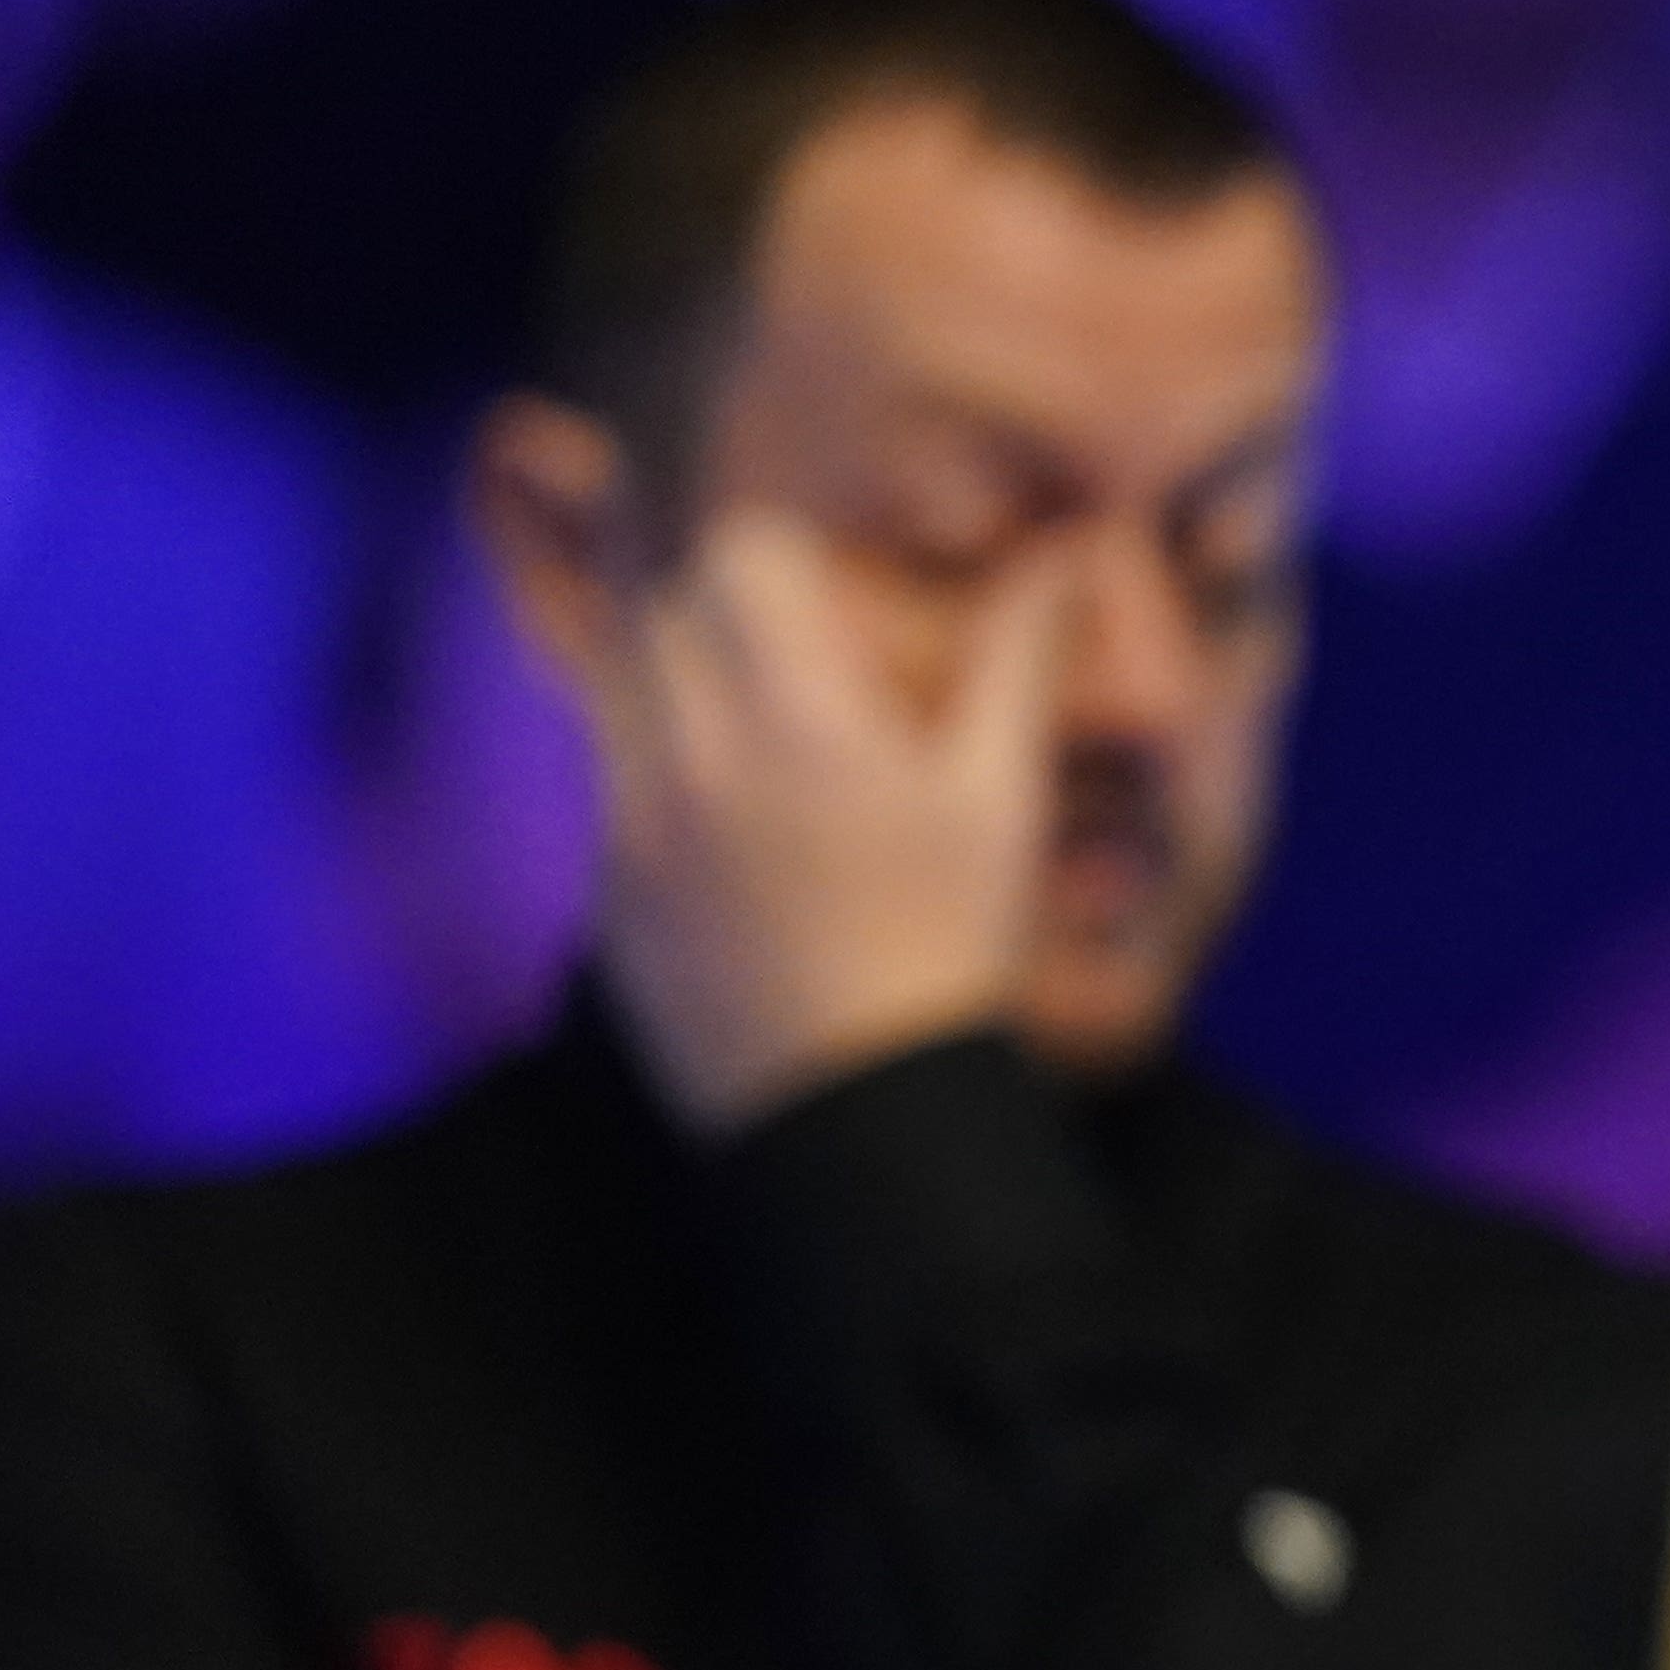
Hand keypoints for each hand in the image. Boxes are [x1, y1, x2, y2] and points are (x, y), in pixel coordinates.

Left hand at [568, 508, 1074, 1131]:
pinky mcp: (606, 896)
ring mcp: (630, 828)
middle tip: (795, 655)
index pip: (737, 554)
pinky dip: (652, 772)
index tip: (830, 596)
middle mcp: (692, 755)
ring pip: (616, 684)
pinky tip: (730, 833)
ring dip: (675, 677)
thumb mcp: (1004, 802)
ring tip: (752, 732)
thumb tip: (1064, 557)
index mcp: (798, 718)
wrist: (863, 1116)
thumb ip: (1020, 663)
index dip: (784, 557)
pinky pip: (605, 783)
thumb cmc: (952, 948)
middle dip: (723, 608)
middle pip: (665, 605)